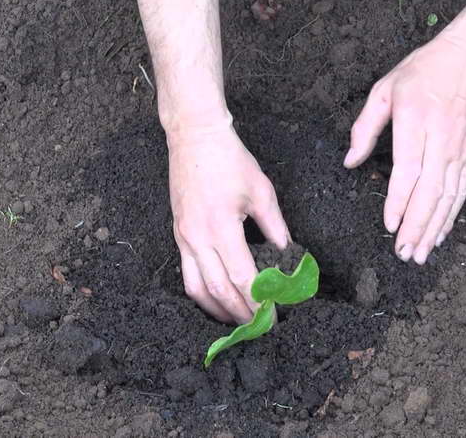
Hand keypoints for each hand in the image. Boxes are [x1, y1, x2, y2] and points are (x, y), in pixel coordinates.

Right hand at [169, 122, 289, 323]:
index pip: (243, 278)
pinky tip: (216, 299)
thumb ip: (276, 228)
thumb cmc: (230, 160)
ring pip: (196, 289)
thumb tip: (288, 256)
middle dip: (241, 314)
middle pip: (219, 291)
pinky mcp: (177, 235)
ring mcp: (183, 238)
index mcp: (221, 227)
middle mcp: (197, 238)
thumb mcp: (262, 192)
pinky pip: (186, 274)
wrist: (193, 137)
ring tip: (237, 321)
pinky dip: (201, 294)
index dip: (259, 301)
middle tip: (259, 328)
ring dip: (217, 310)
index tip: (274, 316)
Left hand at [344, 34, 465, 264]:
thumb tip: (350, 161)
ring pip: (448, 197)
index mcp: (417, 122)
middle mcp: (442, 139)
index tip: (390, 225)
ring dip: (434, 228)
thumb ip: (364, 127)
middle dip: (417, 226)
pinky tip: (440, 234)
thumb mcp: (384, 89)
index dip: (400, 201)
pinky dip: (450, 216)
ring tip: (420, 254)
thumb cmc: (422, 72)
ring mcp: (461, 150)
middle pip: (430, 191)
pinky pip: (461, 191)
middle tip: (404, 253)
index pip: (409, 171)